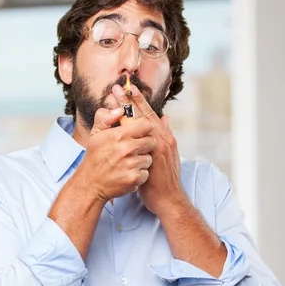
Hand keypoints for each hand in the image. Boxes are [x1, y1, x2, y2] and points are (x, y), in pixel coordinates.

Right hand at [72, 105, 156, 202]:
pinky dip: (139, 174)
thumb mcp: (95, 134)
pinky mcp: (135, 178)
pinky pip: (146, 172)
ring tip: (128, 163)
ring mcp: (132, 164)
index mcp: (119, 135)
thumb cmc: (94, 158)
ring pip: (149, 158)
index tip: (138, 133)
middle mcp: (127, 149)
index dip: (143, 128)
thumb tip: (119, 110)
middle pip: (152, 141)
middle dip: (144, 144)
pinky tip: (128, 173)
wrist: (90, 184)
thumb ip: (105, 117)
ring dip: (142, 160)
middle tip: (133, 149)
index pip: (146, 125)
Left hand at [112, 84, 186, 215]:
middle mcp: (161, 138)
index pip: (148, 114)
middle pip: (143, 114)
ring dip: (127, 107)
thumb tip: (164, 118)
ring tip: (116, 95)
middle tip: (118, 86)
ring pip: (140, 121)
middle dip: (130, 99)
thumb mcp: (166, 155)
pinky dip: (129, 125)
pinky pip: (139, 136)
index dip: (137, 102)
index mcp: (163, 136)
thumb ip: (163, 136)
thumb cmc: (163, 178)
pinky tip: (120, 117)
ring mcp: (158, 146)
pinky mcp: (154, 155)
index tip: (127, 89)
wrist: (168, 199)